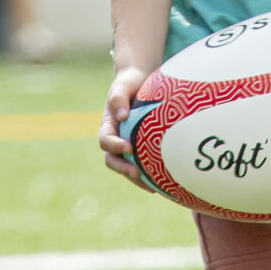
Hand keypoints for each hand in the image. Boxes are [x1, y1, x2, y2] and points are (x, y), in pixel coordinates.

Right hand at [99, 63, 147, 184]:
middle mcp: (115, 139)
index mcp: (108, 126)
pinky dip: (149, 174)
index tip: (128, 147)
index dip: (114, 146)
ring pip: (127, 167)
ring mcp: (126, 145)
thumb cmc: (130, 82)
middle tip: (137, 173)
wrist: (139, 81)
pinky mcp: (139, 149)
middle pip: (113, 160)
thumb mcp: (123, 84)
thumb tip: (122, 115)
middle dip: (123, 169)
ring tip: (153, 188)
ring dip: (137, 179)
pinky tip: (165, 182)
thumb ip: (119, 96)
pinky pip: (142, 164)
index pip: (105, 140)